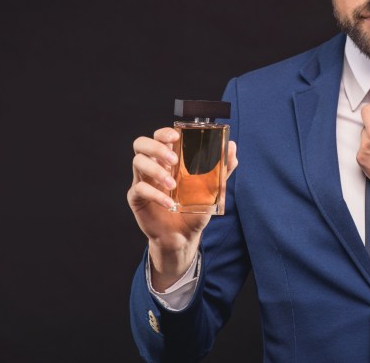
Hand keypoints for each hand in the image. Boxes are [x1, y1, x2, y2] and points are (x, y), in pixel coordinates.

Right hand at [127, 127, 237, 288]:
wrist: (184, 236)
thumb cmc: (194, 208)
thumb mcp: (212, 188)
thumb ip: (221, 168)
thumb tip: (232, 147)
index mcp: (168, 158)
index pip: (159, 136)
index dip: (164, 132)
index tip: (176, 136)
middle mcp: (153, 165)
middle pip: (141, 144)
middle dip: (156, 147)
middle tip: (173, 160)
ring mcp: (143, 180)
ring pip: (137, 162)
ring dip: (156, 169)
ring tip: (173, 184)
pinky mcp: (137, 198)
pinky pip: (139, 188)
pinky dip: (155, 194)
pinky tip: (170, 204)